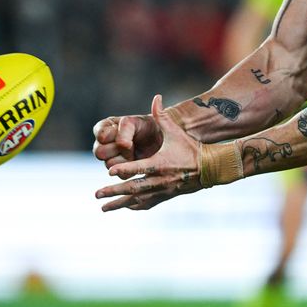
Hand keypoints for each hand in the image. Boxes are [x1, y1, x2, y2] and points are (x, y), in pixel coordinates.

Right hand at [92, 107, 162, 169]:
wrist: (162, 138)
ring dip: (124, 158)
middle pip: (99, 152)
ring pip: (108, 164)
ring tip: (135, 151)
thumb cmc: (148, 126)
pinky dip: (131, 168)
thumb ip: (125, 129)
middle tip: (131, 144)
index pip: (100, 135)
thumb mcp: (137, 122)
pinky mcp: (121, 172)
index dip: (114, 135)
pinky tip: (137, 160)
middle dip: (117, 148)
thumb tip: (121, 144)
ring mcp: (111, 159)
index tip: (127, 130)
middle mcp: (104, 144)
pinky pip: (120, 174)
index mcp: (106, 128)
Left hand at [95, 94, 204, 211]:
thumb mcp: (176, 131)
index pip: (139, 168)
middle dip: (114, 192)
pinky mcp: (166, 196)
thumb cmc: (190, 147)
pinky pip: (147, 204)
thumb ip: (162, 116)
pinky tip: (124, 207)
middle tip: (97, 194)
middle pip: (133, 188)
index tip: (110, 172)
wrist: (210, 167)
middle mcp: (160, 179)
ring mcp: (162, 190)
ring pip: (137, 200)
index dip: (124, 170)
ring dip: (119, 204)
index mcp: (160, 163)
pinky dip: (134, 206)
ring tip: (103, 208)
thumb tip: (156, 97)